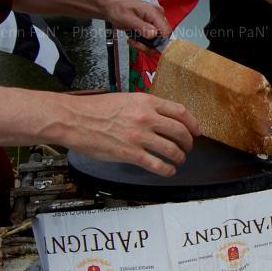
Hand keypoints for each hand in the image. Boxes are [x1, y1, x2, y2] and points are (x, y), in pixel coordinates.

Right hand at [64, 93, 199, 175]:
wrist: (74, 120)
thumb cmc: (95, 110)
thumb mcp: (126, 99)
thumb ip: (145, 107)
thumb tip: (160, 117)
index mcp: (146, 102)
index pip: (180, 112)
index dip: (193, 123)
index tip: (197, 131)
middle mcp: (146, 118)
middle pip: (180, 132)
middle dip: (188, 142)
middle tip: (188, 148)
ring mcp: (139, 136)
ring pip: (171, 149)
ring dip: (179, 157)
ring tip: (179, 160)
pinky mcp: (130, 154)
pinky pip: (157, 164)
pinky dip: (167, 170)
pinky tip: (168, 170)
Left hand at [104, 0, 170, 52]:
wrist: (112, 7)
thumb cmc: (118, 9)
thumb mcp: (128, 19)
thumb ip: (142, 27)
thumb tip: (154, 34)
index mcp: (154, 12)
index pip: (166, 32)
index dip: (158, 43)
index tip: (145, 46)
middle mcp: (158, 17)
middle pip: (162, 39)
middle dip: (148, 46)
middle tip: (135, 43)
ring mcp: (155, 22)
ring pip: (157, 41)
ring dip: (145, 45)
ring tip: (133, 41)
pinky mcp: (152, 26)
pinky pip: (153, 40)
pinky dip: (144, 43)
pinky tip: (135, 39)